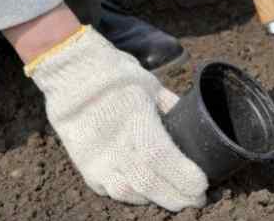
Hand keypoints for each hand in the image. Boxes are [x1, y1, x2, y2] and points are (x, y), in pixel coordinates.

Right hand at [25, 26, 207, 211]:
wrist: (71, 75)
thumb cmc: (117, 76)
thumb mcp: (151, 86)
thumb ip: (171, 108)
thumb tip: (195, 124)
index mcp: (135, 119)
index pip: (162, 158)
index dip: (184, 176)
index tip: (202, 184)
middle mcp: (114, 144)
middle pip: (150, 183)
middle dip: (178, 196)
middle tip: (197, 199)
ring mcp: (97, 159)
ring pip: (130, 193)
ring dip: (157, 199)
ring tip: (176, 198)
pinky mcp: (86, 167)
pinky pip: (112, 191)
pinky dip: (133, 195)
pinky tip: (148, 193)